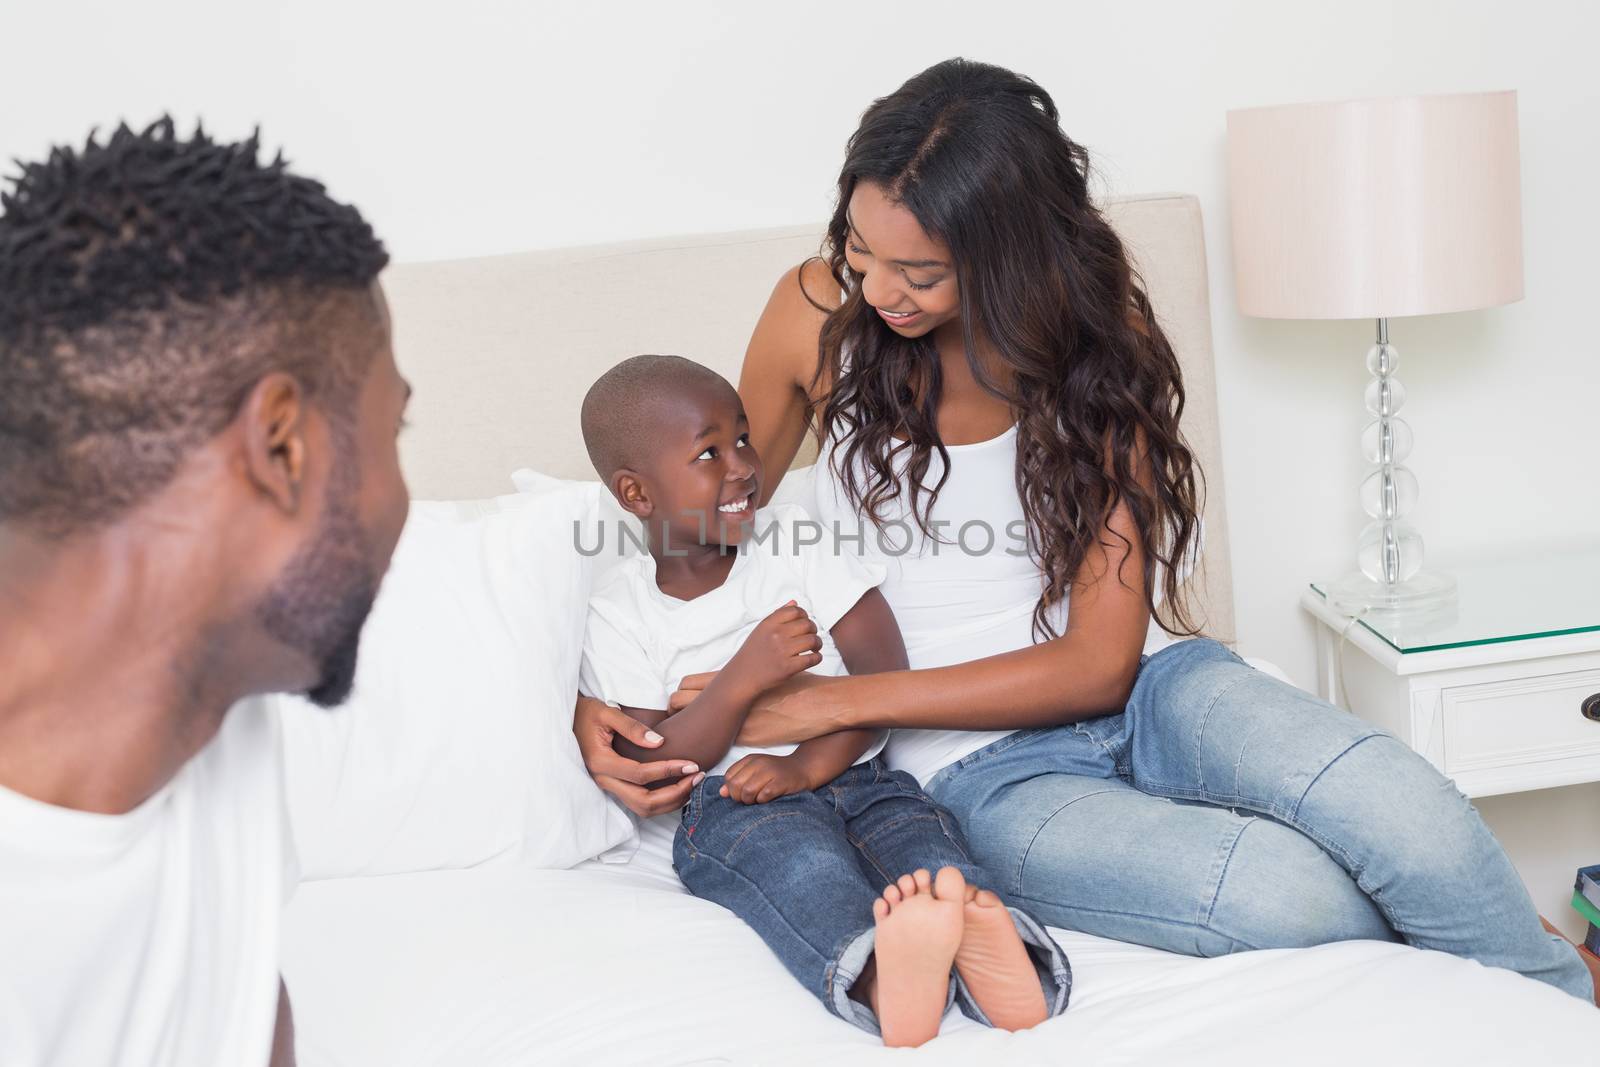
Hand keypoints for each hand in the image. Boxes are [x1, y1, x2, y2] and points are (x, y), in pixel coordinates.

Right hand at [573, 696, 703, 816]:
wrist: (568, 721)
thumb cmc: (586, 713)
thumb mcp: (606, 712)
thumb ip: (632, 727)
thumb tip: (660, 742)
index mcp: (600, 761)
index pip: (640, 774)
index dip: (668, 771)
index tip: (691, 763)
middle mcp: (603, 780)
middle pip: (643, 801)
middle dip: (674, 793)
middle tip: (697, 776)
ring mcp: (608, 786)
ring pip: (642, 808)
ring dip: (670, 801)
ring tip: (692, 783)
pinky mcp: (614, 786)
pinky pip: (639, 803)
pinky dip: (662, 801)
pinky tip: (679, 787)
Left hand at [667, 671, 841, 746]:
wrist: (821, 703)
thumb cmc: (799, 685)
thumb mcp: (771, 672)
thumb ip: (751, 675)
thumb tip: (741, 673)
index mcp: (731, 681)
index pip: (689, 682)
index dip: (681, 690)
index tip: (680, 698)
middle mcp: (727, 699)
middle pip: (682, 700)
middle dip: (676, 709)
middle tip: (676, 717)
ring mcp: (735, 719)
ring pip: (696, 725)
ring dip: (692, 728)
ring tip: (690, 732)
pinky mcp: (749, 737)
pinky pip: (719, 742)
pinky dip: (712, 743)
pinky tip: (712, 745)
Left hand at [719, 753, 812, 803]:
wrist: (803, 769)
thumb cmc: (776, 773)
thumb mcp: (755, 773)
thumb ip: (738, 780)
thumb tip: (722, 792)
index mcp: (750, 760)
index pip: (729, 777)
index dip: (731, 789)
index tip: (741, 793)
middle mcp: (759, 763)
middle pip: (736, 785)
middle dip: (739, 797)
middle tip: (749, 799)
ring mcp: (770, 772)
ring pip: (748, 791)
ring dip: (750, 800)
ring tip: (758, 800)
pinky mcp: (781, 782)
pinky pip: (764, 795)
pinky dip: (763, 801)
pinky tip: (767, 799)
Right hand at [726, 601, 822, 694]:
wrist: (742, 676)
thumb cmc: (753, 652)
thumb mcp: (761, 629)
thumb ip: (778, 615)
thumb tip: (795, 602)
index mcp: (769, 623)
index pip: (796, 611)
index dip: (805, 615)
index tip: (805, 623)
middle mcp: (775, 635)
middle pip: (807, 625)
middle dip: (814, 630)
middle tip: (812, 636)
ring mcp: (782, 651)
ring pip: (813, 640)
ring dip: (818, 644)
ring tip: (814, 648)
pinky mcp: (787, 668)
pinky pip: (812, 658)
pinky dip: (817, 658)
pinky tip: (813, 658)